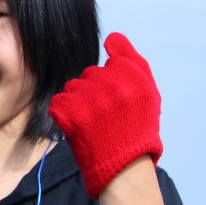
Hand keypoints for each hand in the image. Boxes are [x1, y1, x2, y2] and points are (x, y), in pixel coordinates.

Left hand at [47, 33, 162, 198]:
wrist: (125, 167)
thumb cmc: (138, 129)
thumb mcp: (147, 90)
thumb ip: (131, 59)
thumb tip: (113, 37)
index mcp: (132, 75)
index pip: (108, 65)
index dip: (110, 84)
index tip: (116, 102)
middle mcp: (112, 84)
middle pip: (88, 75)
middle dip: (93, 92)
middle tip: (104, 115)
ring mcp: (90, 99)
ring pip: (72, 88)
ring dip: (78, 103)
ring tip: (92, 123)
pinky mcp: (71, 115)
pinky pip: (58, 103)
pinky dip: (64, 115)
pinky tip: (78, 127)